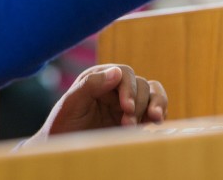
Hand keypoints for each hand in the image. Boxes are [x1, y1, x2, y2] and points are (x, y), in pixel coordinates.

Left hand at [21, 65, 166, 147]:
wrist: (62, 150)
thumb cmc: (62, 125)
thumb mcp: (70, 103)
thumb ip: (90, 85)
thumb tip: (117, 72)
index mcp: (99, 78)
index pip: (124, 73)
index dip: (129, 88)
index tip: (127, 108)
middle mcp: (115, 88)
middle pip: (141, 84)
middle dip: (139, 103)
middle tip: (128, 124)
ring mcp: (126, 104)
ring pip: (152, 93)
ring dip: (155, 105)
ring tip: (155, 119)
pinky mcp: (134, 120)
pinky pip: (154, 110)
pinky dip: (160, 112)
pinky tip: (157, 122)